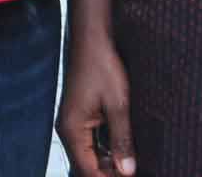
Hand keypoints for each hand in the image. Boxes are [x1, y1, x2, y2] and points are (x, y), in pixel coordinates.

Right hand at [58, 32, 137, 175]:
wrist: (92, 38)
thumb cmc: (102, 66)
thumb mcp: (118, 104)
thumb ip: (122, 140)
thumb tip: (127, 171)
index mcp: (72, 130)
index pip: (88, 170)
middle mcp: (68, 130)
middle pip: (87, 165)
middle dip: (109, 172)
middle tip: (132, 171)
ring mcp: (73, 123)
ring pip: (90, 153)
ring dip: (109, 161)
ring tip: (130, 163)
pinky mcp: (80, 115)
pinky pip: (91, 140)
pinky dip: (106, 148)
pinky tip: (123, 148)